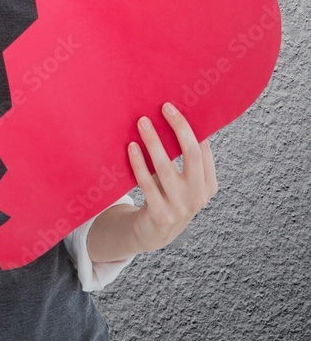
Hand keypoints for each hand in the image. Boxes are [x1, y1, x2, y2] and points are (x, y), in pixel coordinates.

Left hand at [127, 102, 217, 253]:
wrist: (154, 233)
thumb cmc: (168, 195)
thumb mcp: (184, 182)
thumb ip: (185, 159)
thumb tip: (176, 118)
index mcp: (208, 185)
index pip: (203, 150)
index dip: (190, 128)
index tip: (174, 108)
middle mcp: (198, 196)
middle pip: (192, 155)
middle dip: (179, 128)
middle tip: (165, 107)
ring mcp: (180, 207)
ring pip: (165, 167)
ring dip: (153, 141)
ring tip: (143, 122)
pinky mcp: (160, 214)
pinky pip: (146, 182)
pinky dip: (138, 162)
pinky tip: (132, 147)